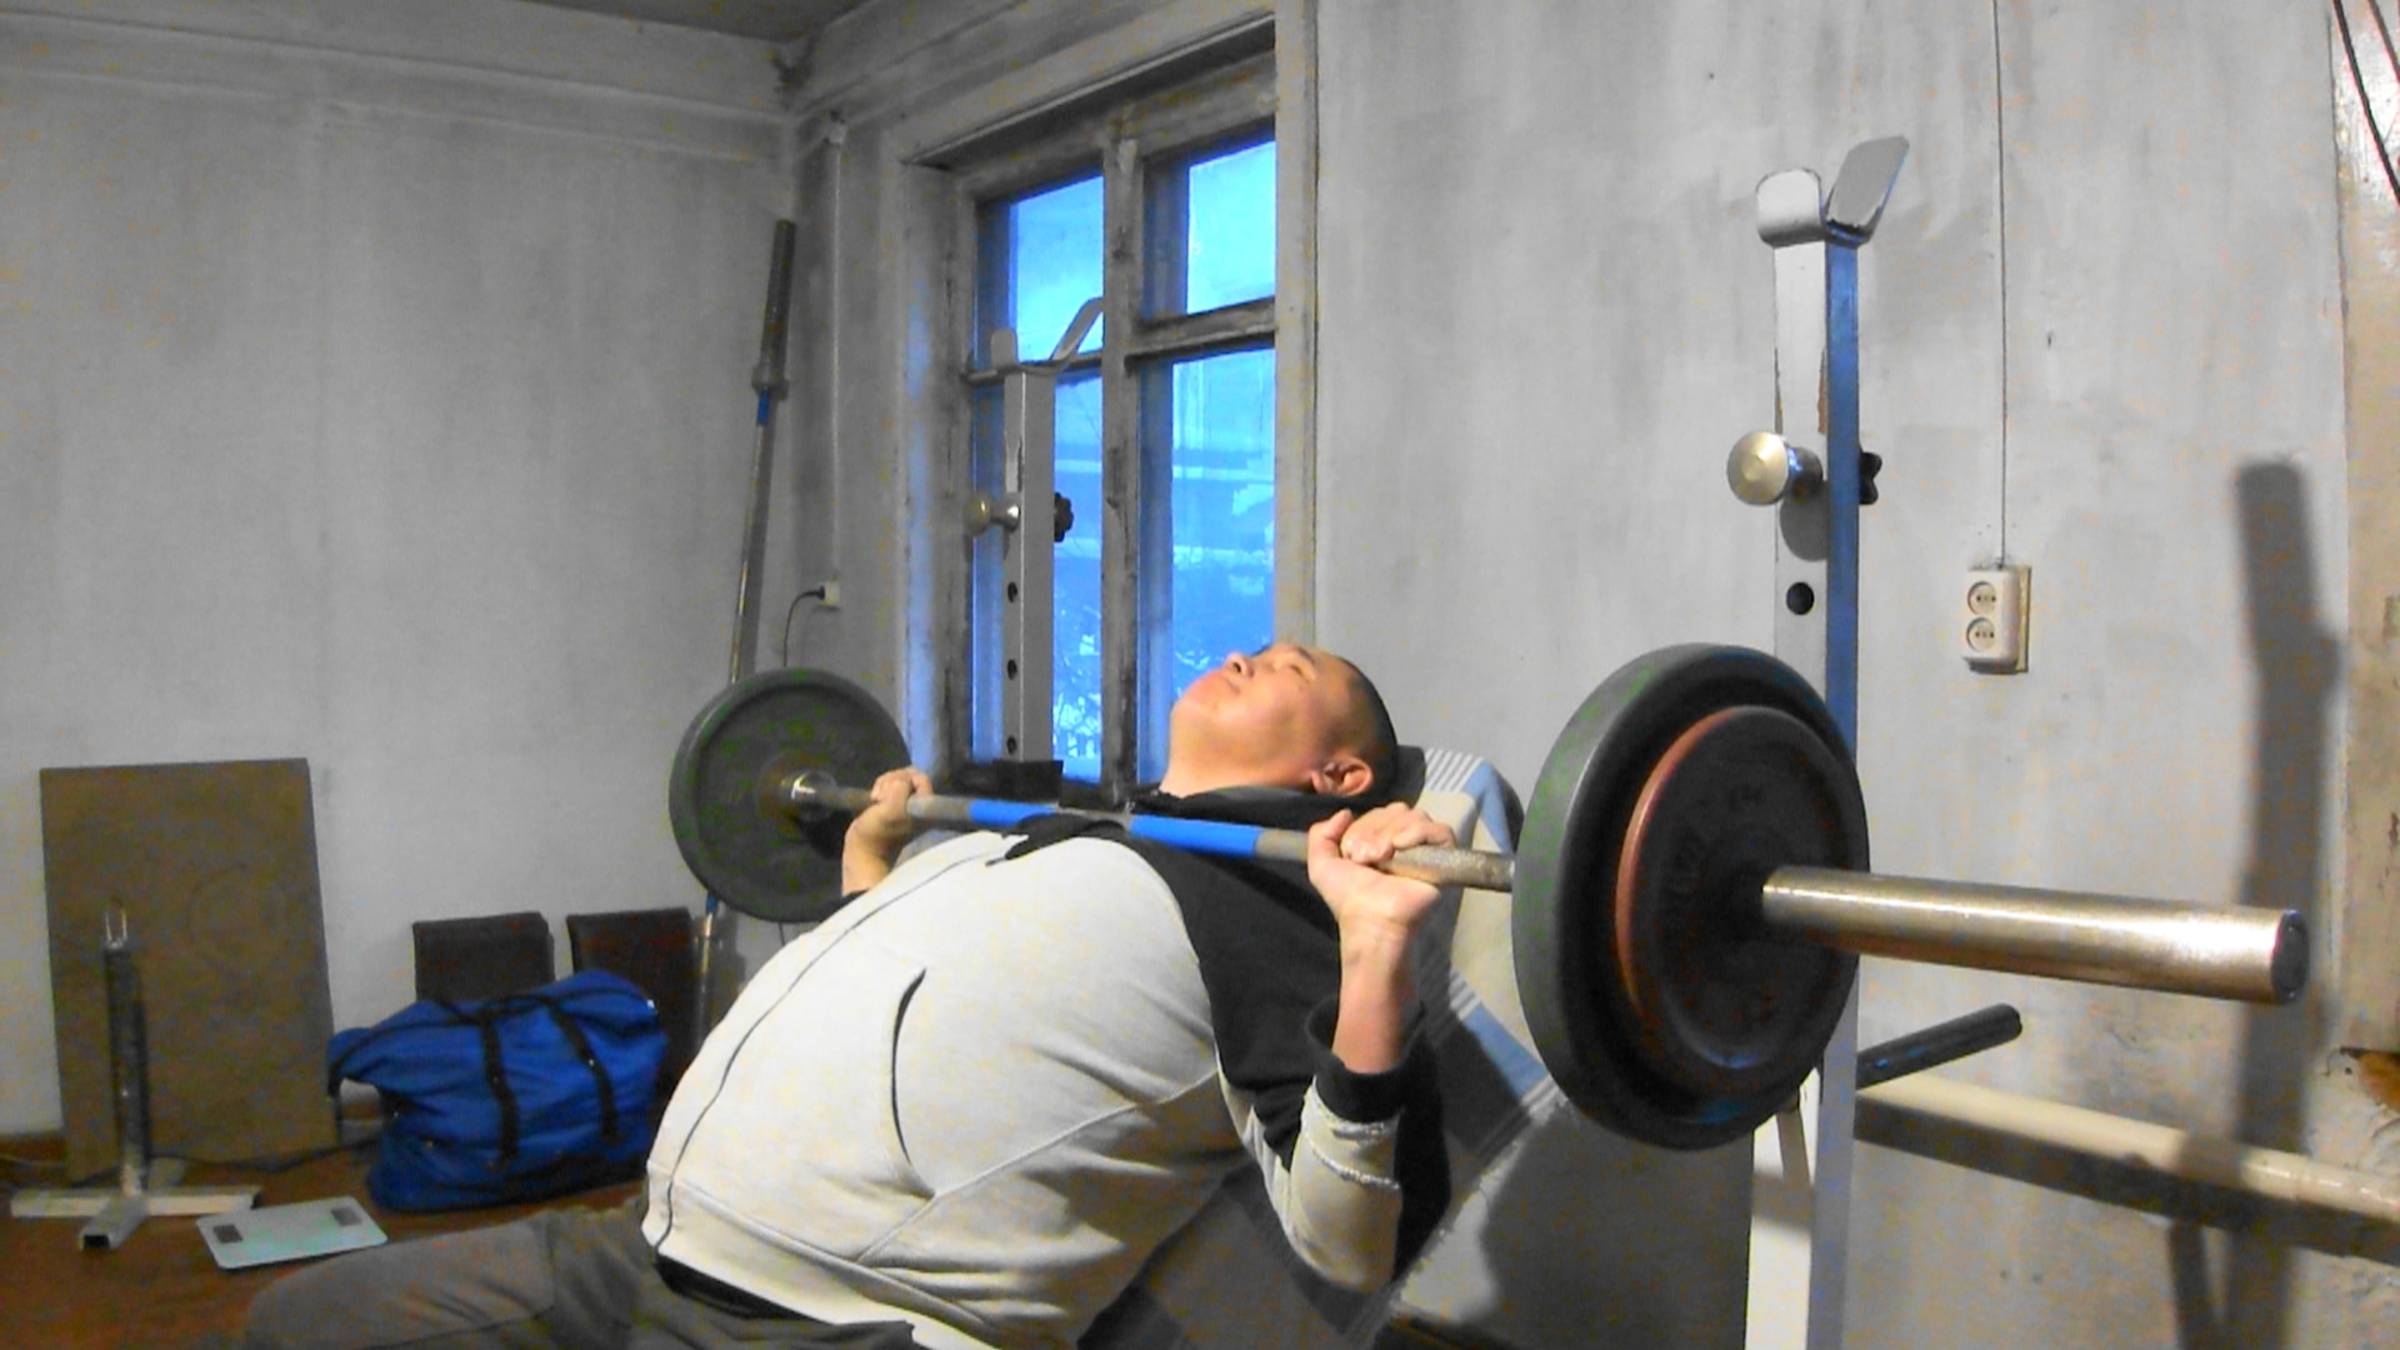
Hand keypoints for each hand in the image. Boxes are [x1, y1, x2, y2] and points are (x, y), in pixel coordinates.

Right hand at [842, 767, 932, 891]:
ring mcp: (907, 803)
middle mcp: (920, 803)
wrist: (862, 850)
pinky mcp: (894, 803)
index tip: (892, 792)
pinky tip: (874, 800)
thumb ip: (901, 788)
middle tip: (881, 798)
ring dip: (884, 785)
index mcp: (926, 806)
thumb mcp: (892, 808)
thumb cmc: (877, 832)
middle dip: (892, 781)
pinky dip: (880, 789)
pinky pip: (890, 785)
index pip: (921, 777)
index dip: (903, 779)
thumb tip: (902, 780)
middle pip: (909, 775)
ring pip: (898, 779)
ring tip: (876, 801)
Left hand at [1305, 805, 1456, 956]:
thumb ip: (1321, 834)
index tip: (1353, 854)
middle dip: (1376, 829)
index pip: (1378, 813)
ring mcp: (1424, 851)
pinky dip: (1418, 832)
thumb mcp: (1321, 864)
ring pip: (1416, 816)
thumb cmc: (1347, 897)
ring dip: (1392, 832)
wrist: (1368, 918)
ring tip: (1382, 858)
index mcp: (1380, 841)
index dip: (1363, 827)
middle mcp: (1404, 843)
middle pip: (1397, 810)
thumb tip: (1346, 813)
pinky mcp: (1443, 860)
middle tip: (1367, 858)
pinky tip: (1401, 847)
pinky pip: (1440, 831)